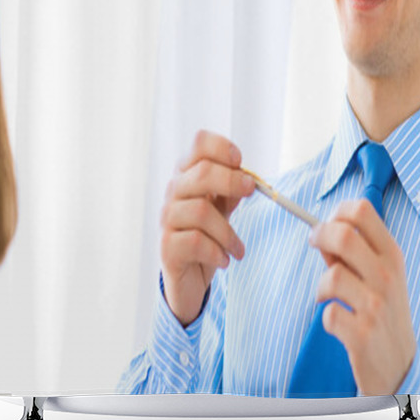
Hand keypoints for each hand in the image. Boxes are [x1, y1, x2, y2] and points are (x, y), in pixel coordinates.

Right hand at [160, 130, 255, 326]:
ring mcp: (167, 218)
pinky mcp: (167, 246)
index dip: (221, 147)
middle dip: (232, 181)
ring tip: (238, 248)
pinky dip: (217, 252)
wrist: (189, 276)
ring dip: (228, 232)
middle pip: (202, 172)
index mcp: (189, 174)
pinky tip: (224, 260)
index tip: (240, 162)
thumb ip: (233, 190)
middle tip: (252, 192)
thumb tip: (246, 179)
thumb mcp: (224, 206)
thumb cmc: (208, 233)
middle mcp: (174, 191)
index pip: (199, 144)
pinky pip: (195, 242)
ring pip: (201, 211)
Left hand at [308, 199, 415, 394]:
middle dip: (319, 235)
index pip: (363, 211)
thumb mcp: (379, 277)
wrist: (402, 367)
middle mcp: (387, 277)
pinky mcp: (363, 335)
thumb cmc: (384, 313)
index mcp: (392, 256)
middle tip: (313, 244)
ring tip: (326, 296)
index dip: (337, 212)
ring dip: (321, 285)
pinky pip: (329, 313)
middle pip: (344, 234)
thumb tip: (322, 232)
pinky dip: (327, 317)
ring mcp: (376, 306)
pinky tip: (338, 322)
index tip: (327, 224)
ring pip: (332, 275)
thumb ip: (353, 254)